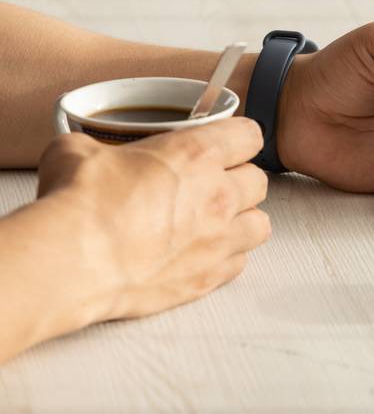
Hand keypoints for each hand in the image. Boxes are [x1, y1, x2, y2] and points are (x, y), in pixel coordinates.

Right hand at [36, 118, 269, 319]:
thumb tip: (88, 152)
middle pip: (258, 181)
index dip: (238, 138)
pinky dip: (228, 257)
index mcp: (196, 155)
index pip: (248, 136)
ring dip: (243, 219)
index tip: (229, 143)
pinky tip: (204, 253)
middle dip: (240, 179)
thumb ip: (99, 145)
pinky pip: (240, 262)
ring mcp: (219, 240)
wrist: (74, 261)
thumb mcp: (80, 150)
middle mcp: (219, 196)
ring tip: (218, 221)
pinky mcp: (209, 277)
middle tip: (215, 183)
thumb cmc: (79, 204)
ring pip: (260, 224)